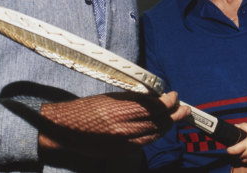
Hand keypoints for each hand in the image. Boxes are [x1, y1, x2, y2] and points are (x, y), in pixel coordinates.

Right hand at [38, 91, 186, 156]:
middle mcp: (121, 127)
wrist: (63, 129)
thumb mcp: (109, 97)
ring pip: (153, 135)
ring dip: (167, 126)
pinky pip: (143, 144)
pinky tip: (159, 129)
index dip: (167, 102)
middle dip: (173, 115)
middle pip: (157, 122)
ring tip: (176, 118)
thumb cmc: (85, 108)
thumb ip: (132, 98)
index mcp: (118, 109)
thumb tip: (154, 97)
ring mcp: (120, 142)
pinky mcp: (118, 152)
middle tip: (183, 108)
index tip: (174, 95)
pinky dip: (154, 136)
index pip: (152, 106)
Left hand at [227, 123, 246, 164]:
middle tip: (237, 147)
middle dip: (236, 152)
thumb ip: (243, 126)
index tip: (228, 147)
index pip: (233, 151)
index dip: (229, 149)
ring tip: (244, 150)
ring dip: (241, 156)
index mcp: (245, 146)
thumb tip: (236, 126)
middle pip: (236, 156)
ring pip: (242, 160)